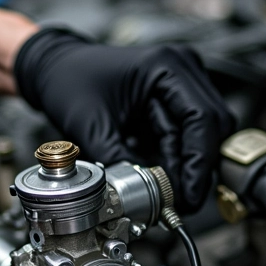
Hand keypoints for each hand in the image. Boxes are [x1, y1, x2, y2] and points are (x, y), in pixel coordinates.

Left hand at [14, 28, 234, 212]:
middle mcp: (181, 70)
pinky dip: (174, 158)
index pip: (202, 119)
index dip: (199, 162)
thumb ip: (118, 161)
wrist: (54, 67)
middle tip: (180, 200)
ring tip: (166, 193)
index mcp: (166, 66)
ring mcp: (180, 83)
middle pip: (211, 127)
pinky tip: (159, 176)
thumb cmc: (68, 79)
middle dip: (196, 168)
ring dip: (185, 165)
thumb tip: (142, 196)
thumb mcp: (91, 125)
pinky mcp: (171, 99)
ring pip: (201, 135)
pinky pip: (184, 134)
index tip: (189, 193)